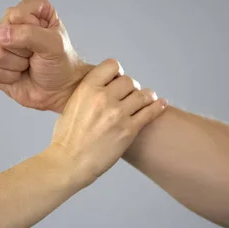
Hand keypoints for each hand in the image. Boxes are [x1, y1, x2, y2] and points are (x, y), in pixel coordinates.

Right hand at [0, 0, 92, 112]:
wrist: (59, 92)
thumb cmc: (61, 64)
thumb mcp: (54, 44)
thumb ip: (30, 34)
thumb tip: (1, 35)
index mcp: (32, 9)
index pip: (16, 14)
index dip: (30, 30)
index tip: (45, 39)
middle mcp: (13, 23)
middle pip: (1, 33)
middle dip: (22, 50)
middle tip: (36, 55)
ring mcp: (0, 43)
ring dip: (16, 65)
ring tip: (28, 65)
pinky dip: (9, 77)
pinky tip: (19, 75)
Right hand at [47, 59, 167, 184]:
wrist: (69, 162)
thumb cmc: (67, 137)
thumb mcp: (72, 104)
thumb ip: (89, 92)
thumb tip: (106, 85)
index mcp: (87, 88)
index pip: (112, 65)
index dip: (117, 72)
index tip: (117, 80)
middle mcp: (103, 97)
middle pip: (129, 81)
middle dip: (130, 87)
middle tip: (130, 96)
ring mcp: (117, 114)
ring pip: (142, 95)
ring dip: (146, 96)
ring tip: (146, 99)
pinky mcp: (129, 130)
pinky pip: (150, 112)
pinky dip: (158, 106)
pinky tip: (161, 103)